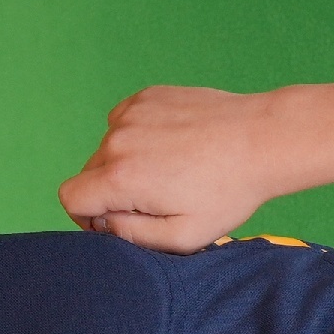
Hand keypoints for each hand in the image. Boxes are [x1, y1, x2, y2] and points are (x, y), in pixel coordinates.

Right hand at [60, 85, 284, 250]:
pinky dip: (142, 137)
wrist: (263, 139)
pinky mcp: (145, 97)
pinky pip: (126, 123)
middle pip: (90, 174)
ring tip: (176, 170)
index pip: (70, 198)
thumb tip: (104, 223)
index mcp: (121, 178)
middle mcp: (116, 140)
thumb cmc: (229, 192)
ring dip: (130, 163)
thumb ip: (133, 236)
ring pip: (109, 148)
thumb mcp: (184, 235)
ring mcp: (130, 113)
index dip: (88, 217)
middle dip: (115, 191)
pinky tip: (177, 146)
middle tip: (161, 198)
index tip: (119, 220)